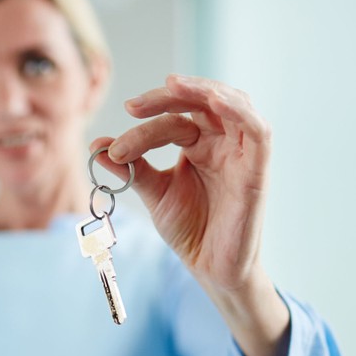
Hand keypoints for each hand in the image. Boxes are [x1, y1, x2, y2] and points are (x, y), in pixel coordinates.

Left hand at [92, 74, 290, 355]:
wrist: (210, 268)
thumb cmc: (190, 230)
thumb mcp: (154, 193)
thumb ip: (132, 168)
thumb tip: (96, 146)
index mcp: (199, 144)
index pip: (174, 118)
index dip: (145, 122)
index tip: (113, 146)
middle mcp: (222, 142)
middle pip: (202, 102)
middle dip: (168, 97)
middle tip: (134, 106)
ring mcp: (241, 154)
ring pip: (233, 104)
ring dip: (205, 90)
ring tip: (173, 86)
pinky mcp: (258, 170)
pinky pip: (259, 132)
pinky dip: (241, 112)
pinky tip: (217, 101)